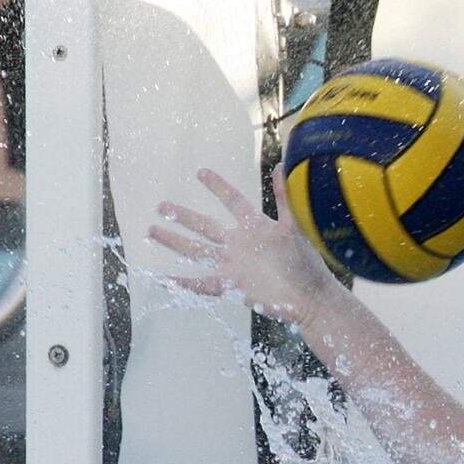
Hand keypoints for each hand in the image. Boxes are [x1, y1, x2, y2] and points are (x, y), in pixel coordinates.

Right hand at [149, 165, 338, 327]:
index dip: (218, 187)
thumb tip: (281, 167)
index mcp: (255, 227)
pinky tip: (168, 279)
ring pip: (198, 251)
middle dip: (183, 216)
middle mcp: (240, 244)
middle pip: (205, 226)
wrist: (311, 296)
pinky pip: (205, 283)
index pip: (233, 201)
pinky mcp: (233, 285)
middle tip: (161, 205)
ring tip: (152, 230)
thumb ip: (285, 198)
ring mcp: (235, 265)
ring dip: (175, 241)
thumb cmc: (306, 263)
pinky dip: (186, 282)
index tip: (201, 172)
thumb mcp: (294, 228)